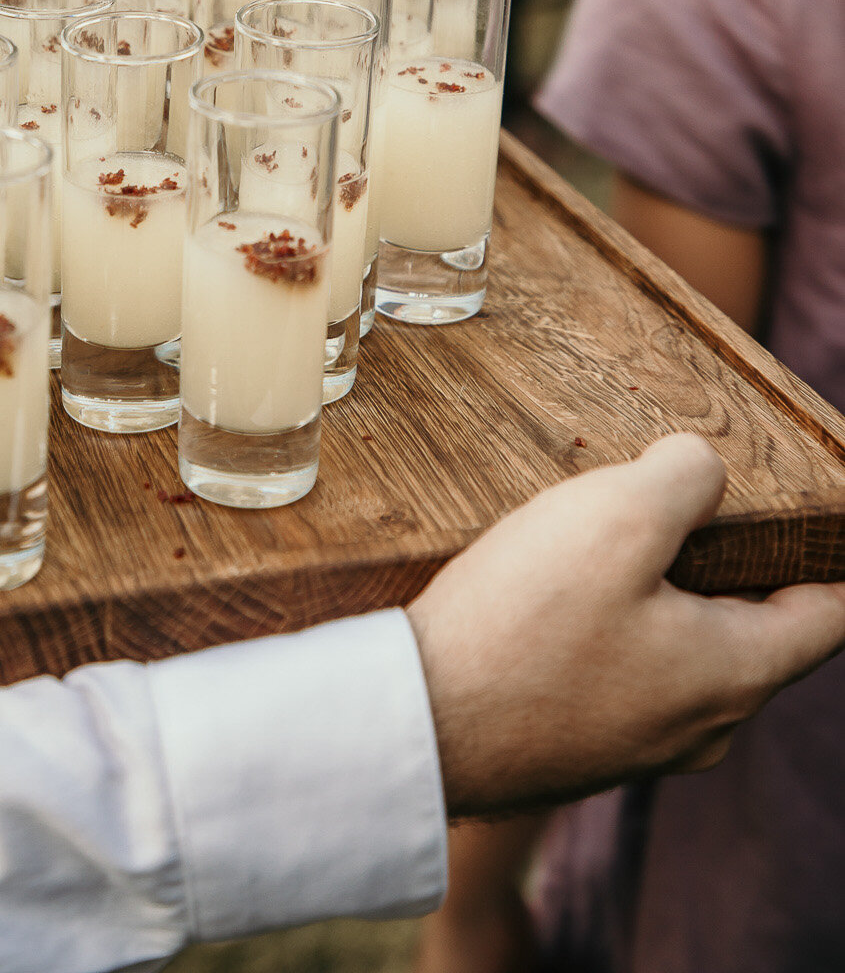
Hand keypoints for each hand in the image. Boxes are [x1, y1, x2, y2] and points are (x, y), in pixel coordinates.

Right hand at [407, 435, 844, 819]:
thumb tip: (703, 472)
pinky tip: (558, 596)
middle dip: (734, 565)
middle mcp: (702, 726)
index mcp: (735, 675)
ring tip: (609, 542)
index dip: (831, 556)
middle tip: (690, 506)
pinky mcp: (580, 750)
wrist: (419, 723)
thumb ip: (686, 477)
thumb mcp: (614, 516)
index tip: (817, 518)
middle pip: (755, 633)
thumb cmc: (522, 623)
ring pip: (686, 656)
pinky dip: (616, 631)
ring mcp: (640, 747)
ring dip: (665, 597)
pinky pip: (627, 678)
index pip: (830, 617)